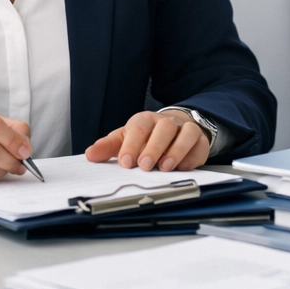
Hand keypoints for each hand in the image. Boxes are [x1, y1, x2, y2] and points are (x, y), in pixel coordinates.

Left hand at [85, 110, 209, 171]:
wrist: (175, 129)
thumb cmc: (146, 137)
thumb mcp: (125, 139)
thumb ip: (108, 147)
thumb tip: (90, 155)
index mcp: (145, 120)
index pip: (139, 127)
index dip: (132, 144)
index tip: (125, 162)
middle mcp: (166, 122)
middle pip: (163, 128)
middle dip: (154, 147)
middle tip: (145, 165)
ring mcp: (185, 130)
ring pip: (185, 133)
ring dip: (176, 150)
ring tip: (165, 167)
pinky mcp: (199, 141)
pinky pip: (199, 145)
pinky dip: (191, 157)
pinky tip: (182, 168)